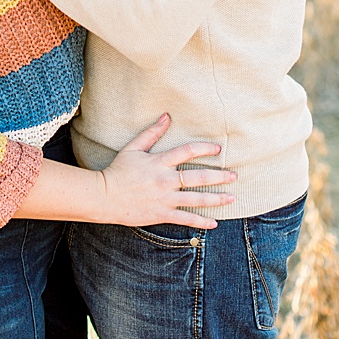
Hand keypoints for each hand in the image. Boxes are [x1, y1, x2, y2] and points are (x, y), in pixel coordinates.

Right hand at [98, 114, 236, 228]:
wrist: (103, 197)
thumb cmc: (118, 170)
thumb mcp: (133, 148)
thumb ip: (151, 132)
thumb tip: (167, 116)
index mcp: (160, 162)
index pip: (188, 152)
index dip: (205, 149)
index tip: (219, 150)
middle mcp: (165, 180)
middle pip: (198, 177)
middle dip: (219, 176)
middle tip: (234, 176)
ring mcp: (164, 199)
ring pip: (196, 199)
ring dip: (216, 199)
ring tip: (232, 198)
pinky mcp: (160, 214)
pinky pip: (184, 218)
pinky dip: (200, 221)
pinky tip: (214, 222)